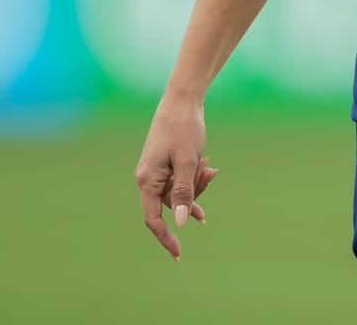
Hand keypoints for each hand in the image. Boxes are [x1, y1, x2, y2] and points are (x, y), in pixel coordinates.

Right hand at [135, 98, 218, 259]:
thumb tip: (182, 223)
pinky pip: (180, 181)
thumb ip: (184, 193)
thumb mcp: (188, 162)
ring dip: (197, 183)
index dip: (166, 238)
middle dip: (194, 195)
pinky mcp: (164, 165)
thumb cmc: (184, 129)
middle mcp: (147, 179)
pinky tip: (209, 172)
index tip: (179, 254)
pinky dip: (195, 177)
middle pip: (172, 204)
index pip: (153, 219)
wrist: (182, 101)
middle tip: (209, 171)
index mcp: (147, 180)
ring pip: (179, 192)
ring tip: (208, 164)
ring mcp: (155, 172)